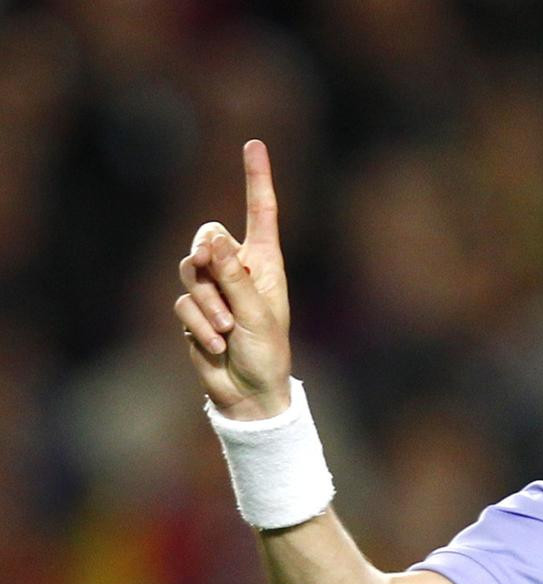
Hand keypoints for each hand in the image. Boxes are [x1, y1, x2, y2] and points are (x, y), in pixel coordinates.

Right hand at [174, 140, 292, 419]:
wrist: (249, 390)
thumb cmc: (266, 351)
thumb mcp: (257, 313)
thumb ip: (234, 276)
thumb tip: (211, 239)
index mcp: (266, 262)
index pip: (260, 211)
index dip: (256, 177)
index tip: (253, 143)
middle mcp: (239, 268)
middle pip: (208, 236)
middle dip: (208, 257)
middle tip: (214, 275)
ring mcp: (215, 288)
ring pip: (191, 271)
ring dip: (207, 303)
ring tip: (225, 329)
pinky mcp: (194, 310)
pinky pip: (184, 303)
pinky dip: (199, 325)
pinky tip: (215, 345)